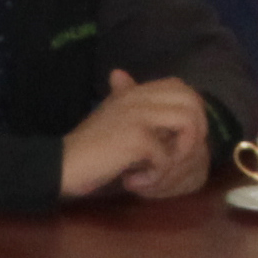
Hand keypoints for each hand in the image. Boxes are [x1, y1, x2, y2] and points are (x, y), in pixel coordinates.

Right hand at [61, 70, 210, 200]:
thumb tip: (120, 74)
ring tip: (160, 171)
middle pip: (192, 103)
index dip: (191, 112)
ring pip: (188, 126)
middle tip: (178, 157)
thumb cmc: (87, 146)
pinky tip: (135, 182)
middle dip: (195, 133)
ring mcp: (139, 116)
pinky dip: (156, 177)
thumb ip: (121, 96)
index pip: (180, 87)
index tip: (180, 138)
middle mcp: (139, 97)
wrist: (62, 164)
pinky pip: (167, 157)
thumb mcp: (107, 114)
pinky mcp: (137, 139)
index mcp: (134, 91)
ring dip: (181, 155)